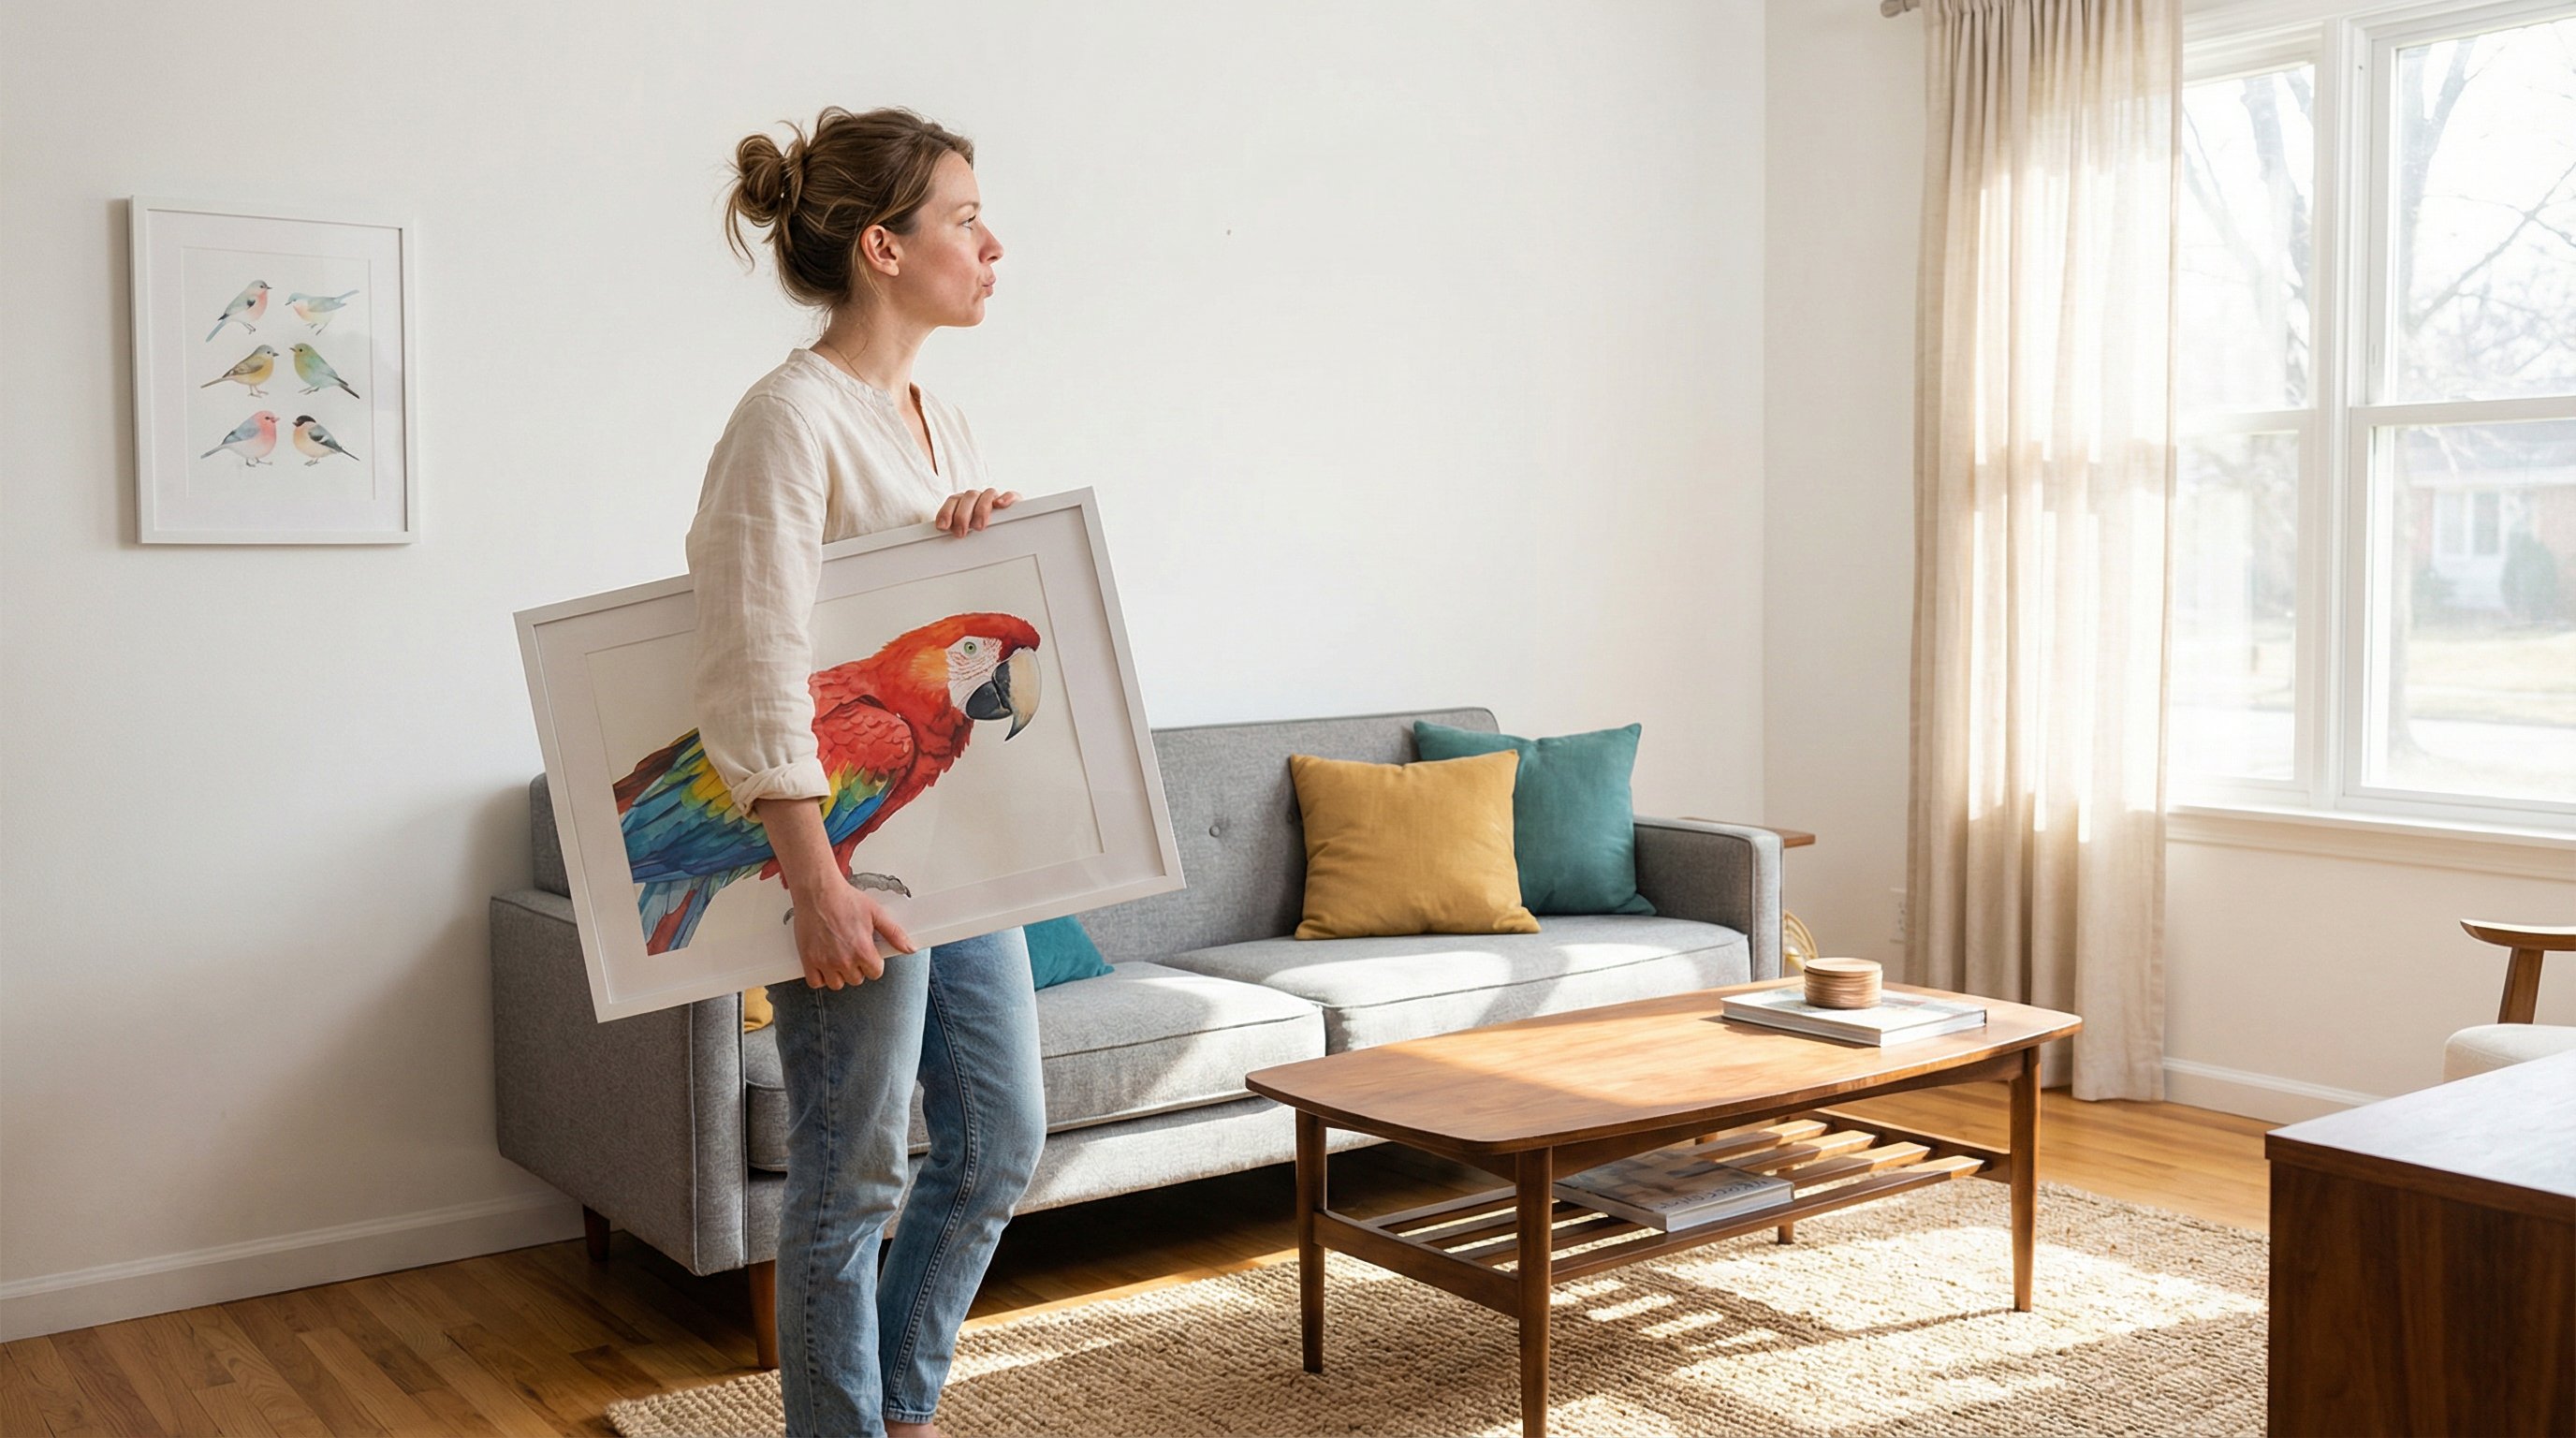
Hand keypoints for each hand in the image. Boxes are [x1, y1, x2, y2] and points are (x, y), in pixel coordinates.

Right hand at [787, 875, 915, 989]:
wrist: (818, 891)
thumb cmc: (845, 899)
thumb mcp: (876, 913)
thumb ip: (894, 933)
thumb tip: (910, 948)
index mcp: (863, 950)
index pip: (875, 973)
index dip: (873, 963)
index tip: (868, 953)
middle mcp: (844, 960)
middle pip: (856, 979)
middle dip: (857, 968)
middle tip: (851, 951)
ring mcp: (825, 962)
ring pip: (837, 984)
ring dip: (839, 974)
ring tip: (838, 957)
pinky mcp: (808, 960)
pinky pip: (815, 983)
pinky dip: (820, 977)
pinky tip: (824, 963)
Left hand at [934, 488, 1018, 536]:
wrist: (1010, 527)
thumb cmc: (983, 532)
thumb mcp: (967, 533)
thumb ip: (957, 531)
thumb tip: (943, 541)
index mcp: (965, 502)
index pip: (953, 500)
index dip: (946, 512)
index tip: (943, 526)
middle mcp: (979, 498)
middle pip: (968, 497)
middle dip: (962, 515)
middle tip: (961, 532)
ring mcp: (995, 498)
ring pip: (987, 495)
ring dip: (981, 510)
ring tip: (979, 526)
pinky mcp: (1014, 501)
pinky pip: (1010, 495)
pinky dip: (1005, 498)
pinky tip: (1000, 505)